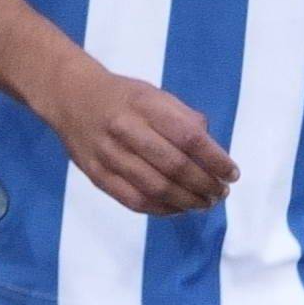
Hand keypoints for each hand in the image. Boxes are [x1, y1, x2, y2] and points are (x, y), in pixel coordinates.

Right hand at [45, 57, 236, 215]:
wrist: (71, 97)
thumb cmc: (124, 97)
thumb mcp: (156, 95)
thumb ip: (185, 119)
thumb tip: (213, 151)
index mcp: (145, 105)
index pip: (190, 138)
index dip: (215, 160)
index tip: (232, 173)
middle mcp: (125, 130)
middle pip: (174, 166)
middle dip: (205, 185)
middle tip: (221, 193)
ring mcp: (108, 155)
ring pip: (155, 188)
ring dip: (187, 201)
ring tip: (205, 203)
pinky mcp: (97, 175)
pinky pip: (134, 200)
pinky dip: (162, 209)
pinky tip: (178, 208)